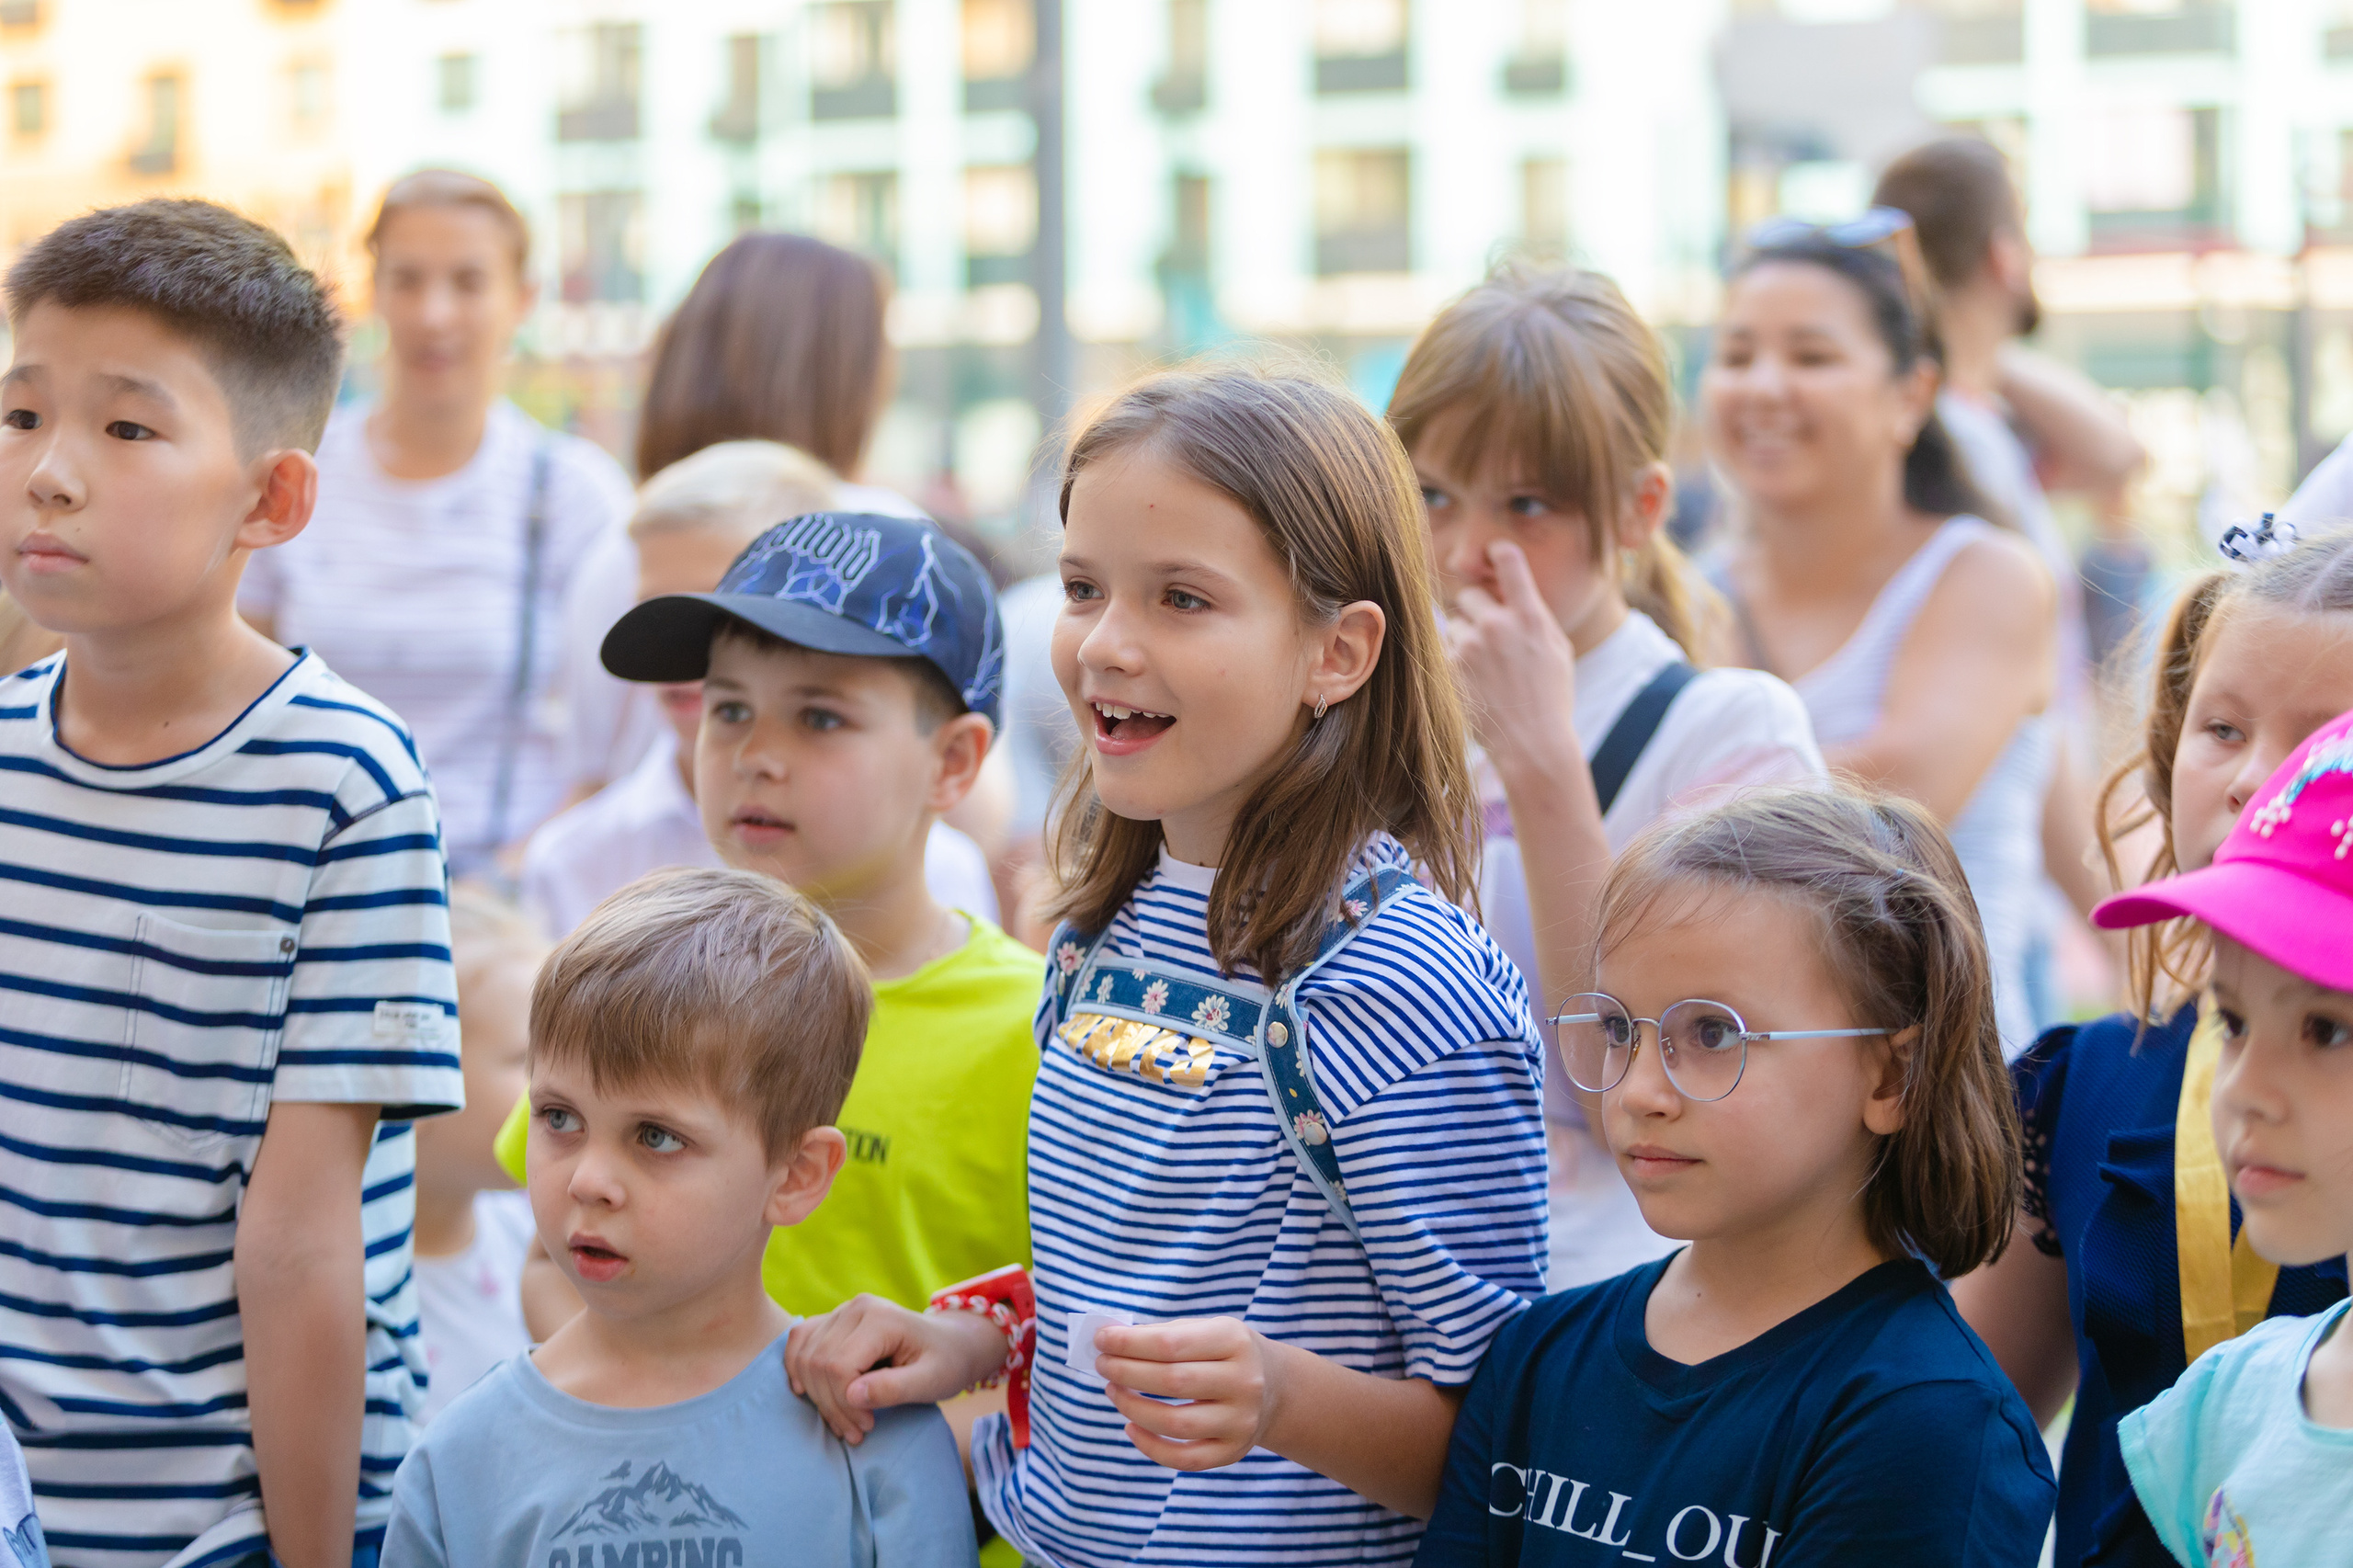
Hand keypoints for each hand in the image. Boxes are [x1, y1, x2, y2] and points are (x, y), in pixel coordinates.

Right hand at [785, 1295, 1007, 1443]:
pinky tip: (809, 1394)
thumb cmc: (946, 1364)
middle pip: (818, 1364)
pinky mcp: (833, 1321)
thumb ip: (894, 1389)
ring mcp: (842, 1311)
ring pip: (805, 1357)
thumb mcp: (932, 1382)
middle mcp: (856, 1307)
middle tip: (858, 1432)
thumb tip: (852, 1395)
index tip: (867, 1427)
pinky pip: (799, 1343)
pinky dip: (798, 1370)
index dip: (845, 1404)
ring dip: (817, 1397)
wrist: (952, 1344)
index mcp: (881, 1318)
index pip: (839, 1366)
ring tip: (845, 1421)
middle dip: (832, 1406)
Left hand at [1092, 1316, 1286, 1470]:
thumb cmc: (1225, 1353)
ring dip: (1133, 1407)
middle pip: (1173, 1381)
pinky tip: (1131, 1426)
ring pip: (1176, 1422)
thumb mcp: (1207, 1330)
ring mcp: (1241, 1421)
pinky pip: (1185, 1459)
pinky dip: (1151, 1447)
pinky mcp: (1233, 1452)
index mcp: (1234, 1341)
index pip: (1172, 1343)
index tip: (1101, 1340)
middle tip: (1102, 1365)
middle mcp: (1244, 1381)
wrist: (1276, 1387)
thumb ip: (1163, 1334)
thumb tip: (1111, 1340)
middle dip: (1127, 1372)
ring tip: (1113, 1391)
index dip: (1130, 1343)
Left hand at [1442, 541, 1579, 778]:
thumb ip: (1532, 614)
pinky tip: (1474, 682)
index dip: (1497, 553)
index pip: (1508, 559)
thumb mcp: (1556, 648)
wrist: (1533, 743)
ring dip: (1464, 640)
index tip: (1491, 557)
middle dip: (1475, 611)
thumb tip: (1509, 588)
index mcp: (1530, 615)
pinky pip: (1444, 649)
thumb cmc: (1550, 697)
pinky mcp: (1449, 667)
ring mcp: (1470, 645)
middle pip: (1468, 594)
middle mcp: (1497, 624)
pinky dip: (1454, 661)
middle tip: (1488, 637)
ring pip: (1454, 625)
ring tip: (1485, 670)